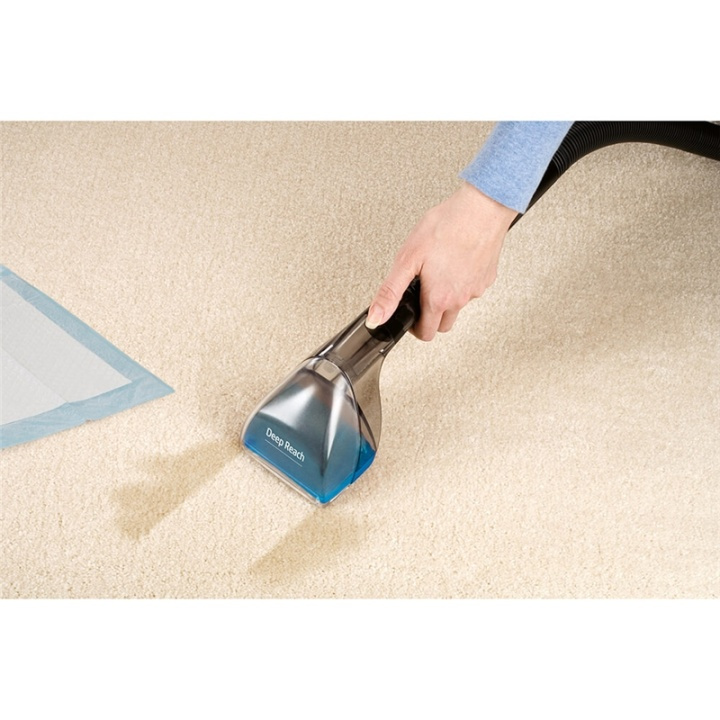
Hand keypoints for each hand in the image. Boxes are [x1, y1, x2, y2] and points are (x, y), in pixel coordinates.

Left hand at [366, 181, 517, 340]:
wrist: (482, 208)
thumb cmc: (447, 226)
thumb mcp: (407, 258)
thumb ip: (390, 292)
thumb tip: (376, 318)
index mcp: (438, 299)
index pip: (426, 333)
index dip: (414, 327)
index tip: (410, 315)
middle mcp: (460, 299)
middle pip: (442, 326)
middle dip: (429, 318)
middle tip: (420, 298)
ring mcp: (476, 290)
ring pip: (458, 308)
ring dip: (446, 301)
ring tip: (436, 276)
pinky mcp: (488, 278)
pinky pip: (472, 290)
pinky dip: (461, 283)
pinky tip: (454, 264)